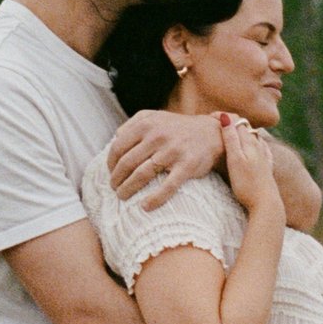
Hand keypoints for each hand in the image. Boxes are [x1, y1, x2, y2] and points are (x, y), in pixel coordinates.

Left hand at [108, 110, 225, 210]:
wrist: (212, 134)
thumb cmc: (178, 128)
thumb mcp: (156, 117)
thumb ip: (134, 123)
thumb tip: (115, 138)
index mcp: (147, 124)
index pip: (118, 146)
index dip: (111, 163)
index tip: (111, 173)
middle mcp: (157, 136)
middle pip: (127, 162)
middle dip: (116, 178)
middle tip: (114, 188)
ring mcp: (172, 151)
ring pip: (142, 174)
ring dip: (128, 189)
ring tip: (122, 196)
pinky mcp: (187, 166)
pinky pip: (167, 186)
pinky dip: (154, 199)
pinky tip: (145, 207)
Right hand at [222, 120, 277, 215]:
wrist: (265, 203)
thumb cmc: (246, 184)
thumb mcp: (235, 160)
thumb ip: (231, 138)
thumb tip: (226, 116)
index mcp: (249, 142)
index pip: (237, 121)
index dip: (223, 117)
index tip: (209, 117)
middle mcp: (258, 146)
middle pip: (245, 127)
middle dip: (232, 122)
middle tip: (216, 122)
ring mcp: (264, 156)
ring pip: (254, 136)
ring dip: (243, 131)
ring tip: (233, 131)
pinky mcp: (267, 167)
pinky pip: (263, 148)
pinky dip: (256, 142)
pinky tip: (257, 145)